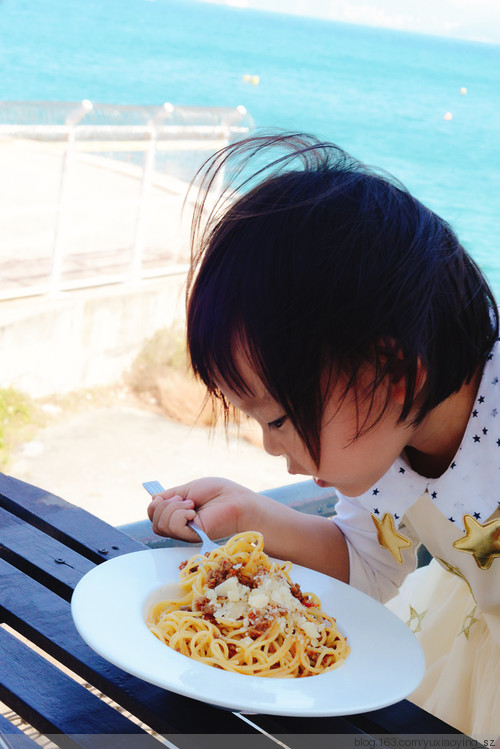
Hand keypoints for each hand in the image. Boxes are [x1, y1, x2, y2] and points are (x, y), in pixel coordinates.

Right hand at [147, 477, 261, 542]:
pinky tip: (193, 512)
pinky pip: (173, 527)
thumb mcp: (189, 489)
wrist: (237, 500)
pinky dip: (179, 515)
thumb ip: (170, 495)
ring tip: (192, 504)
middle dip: (165, 505)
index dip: (155, 505)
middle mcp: (181, 527)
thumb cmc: (219, 493)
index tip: (170, 496)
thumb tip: (153, 499)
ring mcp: (186, 533)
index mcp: (179, 514)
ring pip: (161, 525)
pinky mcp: (193, 537)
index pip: (154, 516)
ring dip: (173, 509)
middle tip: (186, 500)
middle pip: (155, 522)